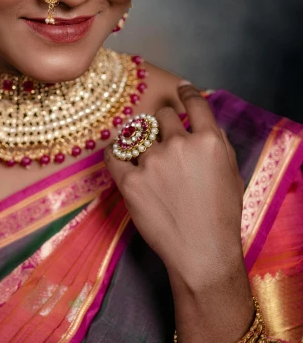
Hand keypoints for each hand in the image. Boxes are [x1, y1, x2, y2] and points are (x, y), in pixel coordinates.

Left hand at [105, 83, 244, 287]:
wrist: (201, 252)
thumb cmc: (220, 217)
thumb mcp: (230, 172)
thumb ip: (215, 142)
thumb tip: (199, 121)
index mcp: (208, 140)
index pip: (195, 102)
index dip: (186, 93)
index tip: (181, 90)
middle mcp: (179, 144)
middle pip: (162, 116)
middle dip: (163, 127)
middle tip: (165, 145)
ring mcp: (152, 162)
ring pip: (137, 134)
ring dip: (141, 143)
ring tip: (146, 161)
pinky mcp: (129, 181)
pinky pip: (113, 155)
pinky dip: (114, 154)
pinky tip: (118, 157)